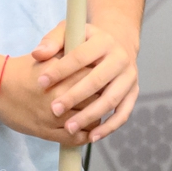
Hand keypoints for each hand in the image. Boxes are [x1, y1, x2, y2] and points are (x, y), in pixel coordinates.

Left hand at [0, 20, 137, 144]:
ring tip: (69, 127)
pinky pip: (124, 112)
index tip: (40, 83)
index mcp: (104, 41)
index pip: (81, 56)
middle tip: (54, 109)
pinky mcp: (133, 92)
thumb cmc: (85, 42)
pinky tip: (92, 137)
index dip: (60, 70)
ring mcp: (129, 76)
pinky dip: (110, 126)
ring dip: (90, 115)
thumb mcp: (70, 33)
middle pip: (98, 80)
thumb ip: (52, 41)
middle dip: (75, 96)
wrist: (118, 44)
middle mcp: (120, 58)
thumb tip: (38, 54)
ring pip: (111, 99)